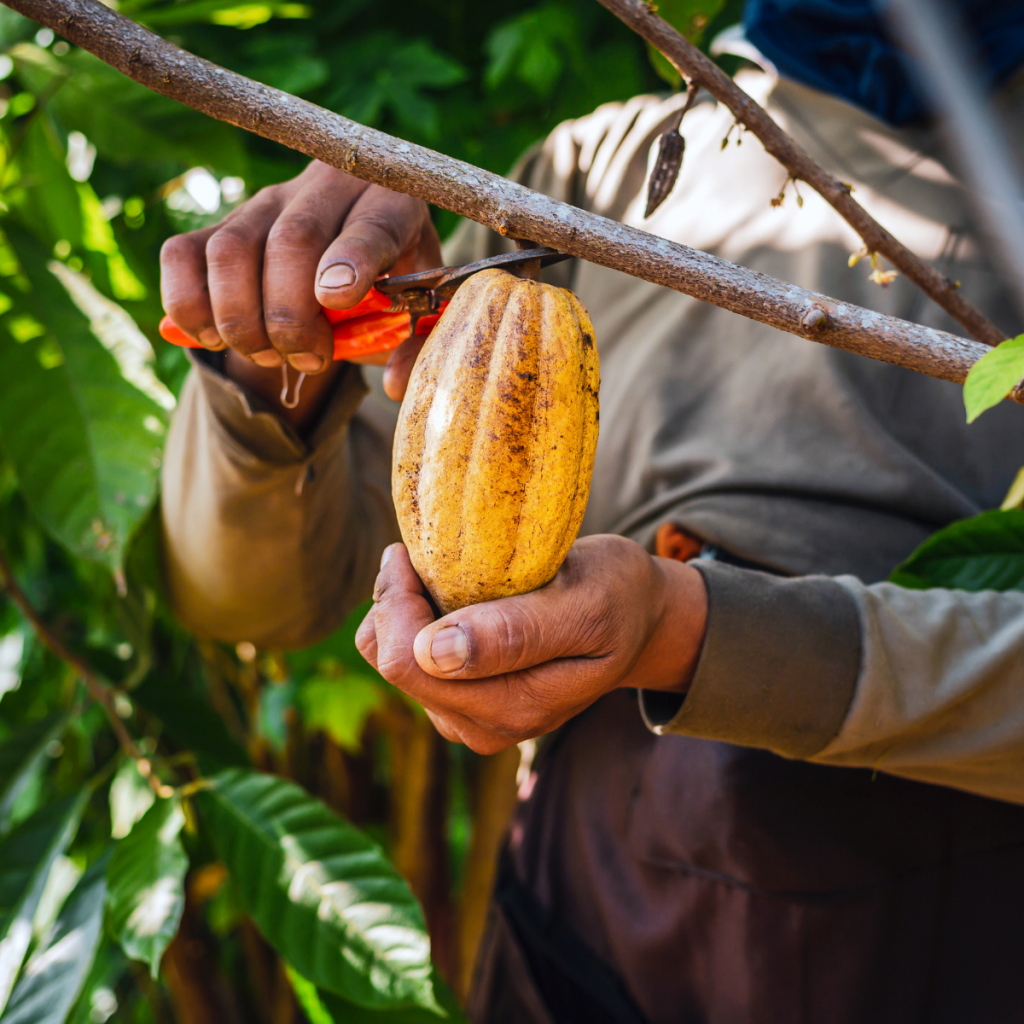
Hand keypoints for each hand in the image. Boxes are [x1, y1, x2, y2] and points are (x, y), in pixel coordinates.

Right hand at [159, 161, 441, 424]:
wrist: (356, 267)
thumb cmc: (394, 291)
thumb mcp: (420, 316)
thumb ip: (420, 347)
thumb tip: (394, 383)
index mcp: (392, 203)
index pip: (371, 224)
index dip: (351, 260)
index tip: (336, 300)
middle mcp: (325, 188)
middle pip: (291, 240)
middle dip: (291, 317)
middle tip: (309, 360)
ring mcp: (266, 202)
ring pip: (230, 249)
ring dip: (241, 319)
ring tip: (271, 355)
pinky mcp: (221, 223)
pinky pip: (181, 254)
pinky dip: (188, 305)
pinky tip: (216, 339)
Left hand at [356, 535, 707, 753]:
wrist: (636, 618)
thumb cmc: (616, 597)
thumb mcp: (582, 604)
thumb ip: (516, 633)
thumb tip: (434, 654)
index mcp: (513, 707)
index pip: (410, 661)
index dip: (397, 600)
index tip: (414, 550)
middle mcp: (483, 726)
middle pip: (391, 662)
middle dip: (394, 601)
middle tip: (420, 551)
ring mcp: (467, 719)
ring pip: (389, 660)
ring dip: (399, 610)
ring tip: (434, 571)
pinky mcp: (458, 704)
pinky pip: (404, 660)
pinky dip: (409, 620)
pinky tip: (439, 594)